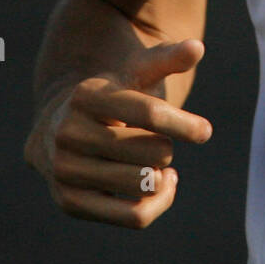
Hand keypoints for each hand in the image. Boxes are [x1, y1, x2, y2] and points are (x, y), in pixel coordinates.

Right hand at [25, 38, 212, 228]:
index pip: (150, 113)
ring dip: (162, 175)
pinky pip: (133, 216)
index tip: (205, 131)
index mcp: (88, 95)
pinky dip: (157, 204)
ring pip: (145, 184)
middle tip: (159, 143)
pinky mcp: (69, 202)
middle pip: (152, 152)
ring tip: (158, 165)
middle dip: (166, 148)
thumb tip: (197, 47)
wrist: (59, 128)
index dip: (184, 124)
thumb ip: (167, 59)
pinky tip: (161, 186)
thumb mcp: (135, 73)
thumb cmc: (111, 97)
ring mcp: (65, 169)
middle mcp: (69, 133)